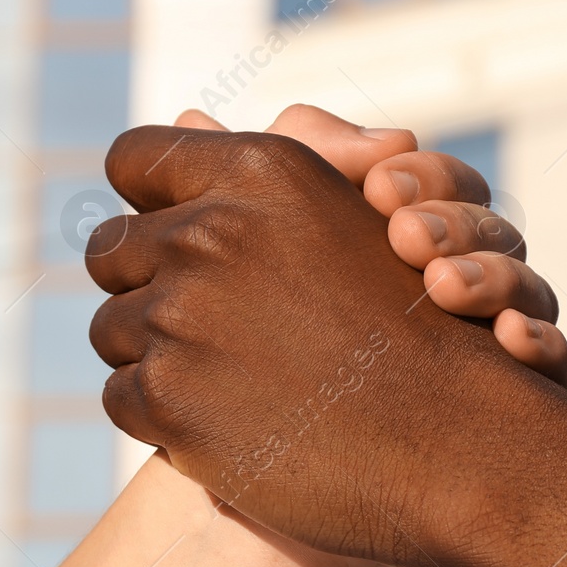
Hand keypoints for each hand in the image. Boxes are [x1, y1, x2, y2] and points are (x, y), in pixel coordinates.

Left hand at [88, 126, 556, 566]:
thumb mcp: (353, 219)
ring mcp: (183, 318)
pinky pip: (120, 396)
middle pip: (109, 248)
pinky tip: (223, 423)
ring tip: (226, 380)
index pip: (136, 159)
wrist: (457, 449)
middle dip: (146, 282)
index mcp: (258, 171)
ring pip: (110, 327)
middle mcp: (211, 233)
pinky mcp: (168, 401)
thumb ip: (266, 164)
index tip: (169, 233)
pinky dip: (161, 415)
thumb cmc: (420, 333)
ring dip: (155, 352)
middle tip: (203, 323)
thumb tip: (184, 117)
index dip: (148, 198)